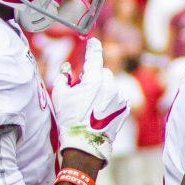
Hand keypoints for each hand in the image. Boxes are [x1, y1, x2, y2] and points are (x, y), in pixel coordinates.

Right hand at [51, 38, 129, 164]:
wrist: (85, 143)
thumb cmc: (70, 119)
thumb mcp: (59, 96)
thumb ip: (63, 77)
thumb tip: (68, 70)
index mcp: (94, 80)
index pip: (94, 57)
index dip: (93, 48)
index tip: (93, 41)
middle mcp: (110, 86)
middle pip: (103, 73)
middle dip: (95, 78)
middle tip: (84, 92)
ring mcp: (119, 97)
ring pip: (111, 86)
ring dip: (103, 90)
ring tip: (92, 107)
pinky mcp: (125, 107)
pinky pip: (117, 97)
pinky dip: (110, 100)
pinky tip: (100, 112)